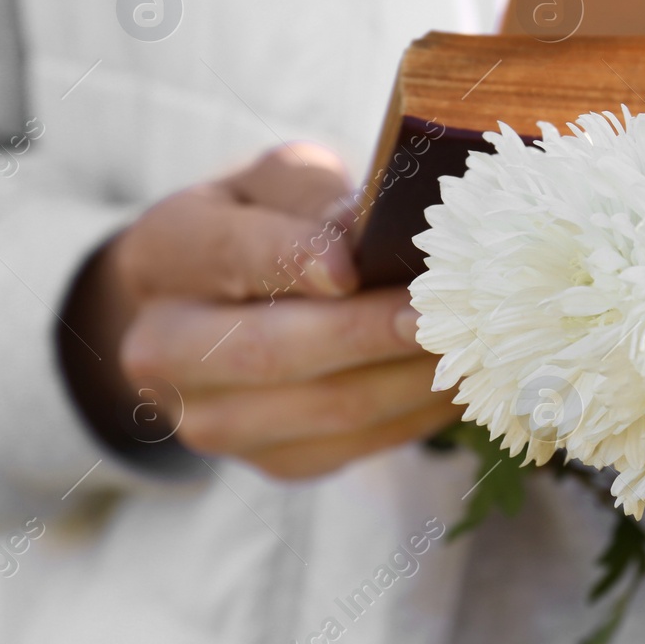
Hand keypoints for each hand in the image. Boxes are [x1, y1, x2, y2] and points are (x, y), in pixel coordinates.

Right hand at [62, 144, 462, 479]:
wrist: (218, 306)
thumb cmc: (265, 222)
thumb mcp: (280, 182)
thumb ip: (316, 196)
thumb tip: (374, 228)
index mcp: (166, 252)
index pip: (227, 256)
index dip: (290, 261)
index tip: (351, 266)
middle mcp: (165, 348)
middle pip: (270, 352)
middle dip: (370, 334)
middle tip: (449, 311)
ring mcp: (214, 419)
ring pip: (325, 410)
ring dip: (412, 380)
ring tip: (479, 343)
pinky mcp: (273, 461)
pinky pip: (356, 446)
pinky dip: (420, 413)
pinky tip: (465, 379)